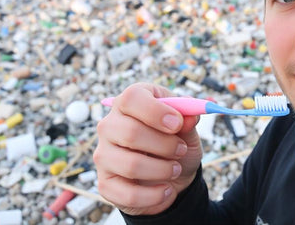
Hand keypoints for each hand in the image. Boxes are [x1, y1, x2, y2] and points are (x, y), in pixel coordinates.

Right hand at [94, 83, 202, 215]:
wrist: (173, 174)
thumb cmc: (176, 141)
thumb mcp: (187, 127)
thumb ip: (188, 119)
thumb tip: (190, 117)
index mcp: (129, 103)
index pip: (132, 98)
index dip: (156, 111)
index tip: (178, 123)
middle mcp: (110, 125)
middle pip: (130, 132)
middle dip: (165, 145)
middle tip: (181, 149)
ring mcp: (104, 154)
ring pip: (131, 165)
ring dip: (162, 170)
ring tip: (175, 169)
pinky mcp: (105, 184)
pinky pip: (128, 193)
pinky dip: (155, 195)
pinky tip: (167, 190)